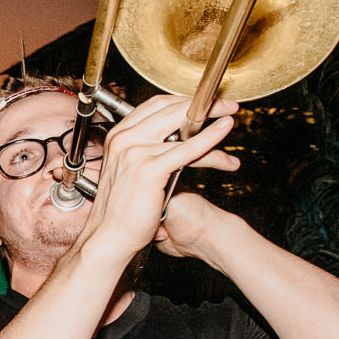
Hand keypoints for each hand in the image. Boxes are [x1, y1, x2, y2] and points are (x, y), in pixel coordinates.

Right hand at [77, 93, 237, 263]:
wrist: (109, 236)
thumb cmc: (121, 211)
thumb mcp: (129, 172)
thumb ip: (145, 153)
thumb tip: (172, 144)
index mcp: (118, 137)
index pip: (154, 106)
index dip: (182, 101)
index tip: (201, 103)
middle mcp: (125, 139)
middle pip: (169, 109)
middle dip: (200, 104)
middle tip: (223, 105)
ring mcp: (135, 152)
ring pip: (181, 128)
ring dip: (210, 119)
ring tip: (228, 117)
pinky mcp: (149, 169)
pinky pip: (186, 148)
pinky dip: (209, 138)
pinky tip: (223, 131)